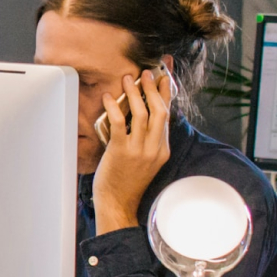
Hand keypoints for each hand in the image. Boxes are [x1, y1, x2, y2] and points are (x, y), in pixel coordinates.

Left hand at [92, 68, 172, 234]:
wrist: (118, 203)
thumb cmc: (128, 181)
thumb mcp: (146, 160)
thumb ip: (148, 139)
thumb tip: (143, 114)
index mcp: (163, 149)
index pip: (168, 115)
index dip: (167, 93)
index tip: (164, 75)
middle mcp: (154, 149)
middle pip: (160, 111)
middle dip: (154, 88)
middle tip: (146, 73)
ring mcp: (139, 150)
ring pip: (142, 114)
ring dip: (135, 93)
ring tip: (128, 79)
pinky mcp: (121, 151)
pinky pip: (120, 123)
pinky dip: (114, 107)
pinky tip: (109, 96)